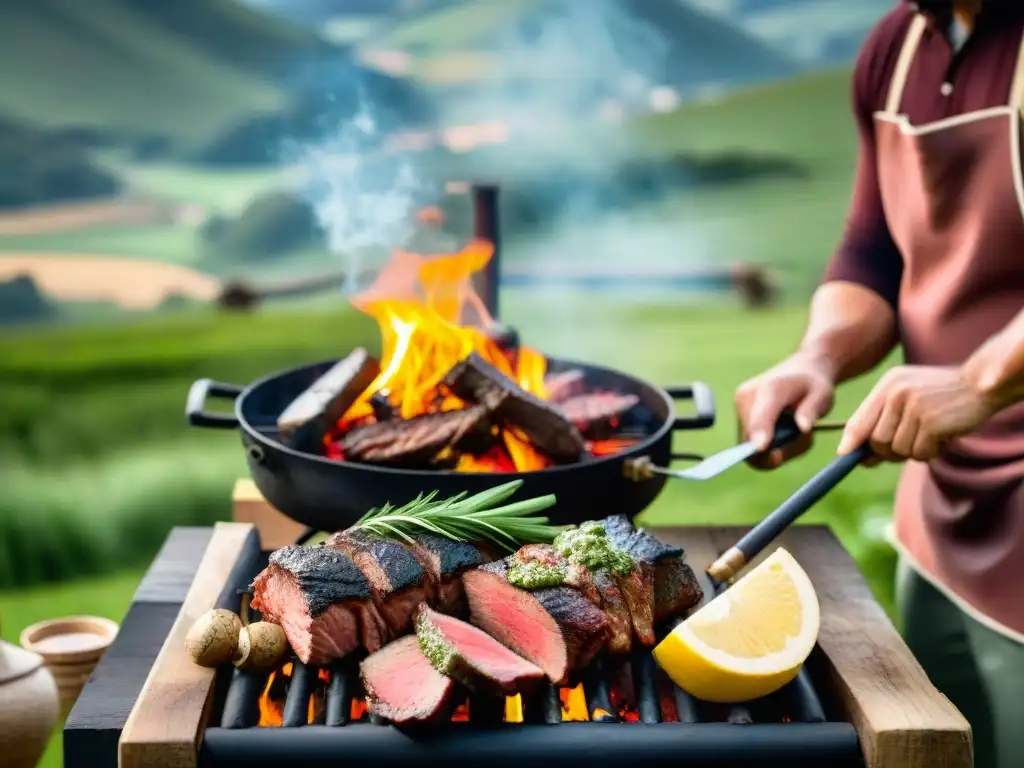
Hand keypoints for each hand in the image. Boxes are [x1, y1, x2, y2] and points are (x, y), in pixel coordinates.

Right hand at [734, 352, 835, 469]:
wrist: (801, 368)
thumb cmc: (813, 384)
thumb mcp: (822, 395)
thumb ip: (811, 411)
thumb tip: (803, 429)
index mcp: (772, 388)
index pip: (761, 416)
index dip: (760, 433)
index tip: (760, 448)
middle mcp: (747, 395)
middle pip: (750, 438)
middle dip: (772, 452)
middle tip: (802, 442)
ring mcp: (740, 402)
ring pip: (747, 443)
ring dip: (769, 449)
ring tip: (794, 434)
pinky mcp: (739, 410)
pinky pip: (748, 439)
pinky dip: (765, 443)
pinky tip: (784, 432)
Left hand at [837, 365, 999, 461]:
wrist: (979, 385)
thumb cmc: (939, 396)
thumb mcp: (906, 396)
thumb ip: (881, 420)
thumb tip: (854, 454)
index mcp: (887, 385)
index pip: (858, 420)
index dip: (852, 442)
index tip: (845, 454)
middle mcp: (896, 393)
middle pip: (877, 441)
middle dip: (889, 452)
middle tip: (910, 445)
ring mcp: (913, 406)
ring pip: (898, 450)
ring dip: (914, 451)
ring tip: (930, 434)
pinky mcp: (931, 422)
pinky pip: (919, 454)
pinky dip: (930, 452)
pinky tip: (942, 437)